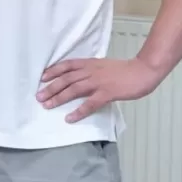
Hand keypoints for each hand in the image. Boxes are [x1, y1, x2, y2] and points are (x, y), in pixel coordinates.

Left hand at [39, 57, 163, 122]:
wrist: (143, 70)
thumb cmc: (125, 70)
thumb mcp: (104, 65)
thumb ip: (91, 70)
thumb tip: (80, 77)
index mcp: (90, 64)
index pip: (67, 65)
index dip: (53, 71)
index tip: (42, 78)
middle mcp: (91, 71)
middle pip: (66, 79)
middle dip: (51, 87)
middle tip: (38, 96)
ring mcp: (99, 82)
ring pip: (74, 89)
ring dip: (59, 98)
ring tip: (47, 105)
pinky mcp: (108, 93)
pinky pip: (90, 104)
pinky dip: (79, 111)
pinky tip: (70, 118)